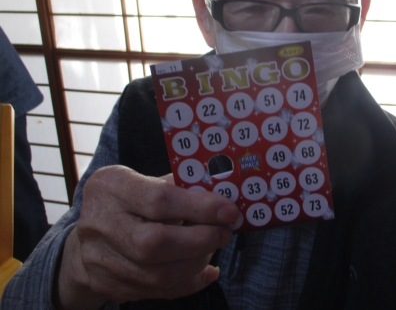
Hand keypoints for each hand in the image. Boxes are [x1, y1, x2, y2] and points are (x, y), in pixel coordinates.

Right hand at [54, 165, 239, 309]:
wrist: (90, 231)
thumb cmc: (129, 199)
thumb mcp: (146, 180)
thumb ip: (180, 186)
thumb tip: (224, 195)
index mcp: (110, 187)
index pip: (160, 200)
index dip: (200, 208)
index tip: (229, 211)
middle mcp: (99, 224)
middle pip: (154, 243)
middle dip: (200, 240)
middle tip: (224, 233)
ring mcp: (99, 259)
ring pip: (156, 275)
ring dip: (196, 263)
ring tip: (213, 247)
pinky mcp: (107, 285)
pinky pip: (156, 291)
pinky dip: (188, 282)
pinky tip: (206, 270)